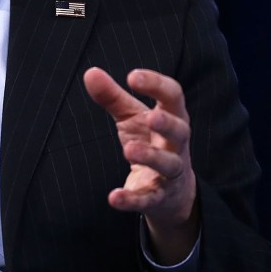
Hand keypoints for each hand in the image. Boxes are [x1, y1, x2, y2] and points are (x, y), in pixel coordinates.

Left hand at [83, 66, 198, 264]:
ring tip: (129, 149)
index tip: (133, 76)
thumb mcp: (132, 118)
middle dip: (167, 124)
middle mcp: (176, 144)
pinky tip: (114, 197)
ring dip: (150, 157)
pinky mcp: (158, 197)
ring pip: (168, 165)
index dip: (156, 84)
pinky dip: (131, 199)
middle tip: (150, 116)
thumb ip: (113, 96)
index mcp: (173, 117)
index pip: (173, 97)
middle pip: (180, 132)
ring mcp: (170, 173)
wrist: (170, 192)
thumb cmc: (150, 141)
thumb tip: (90, 72)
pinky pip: (147, 199)